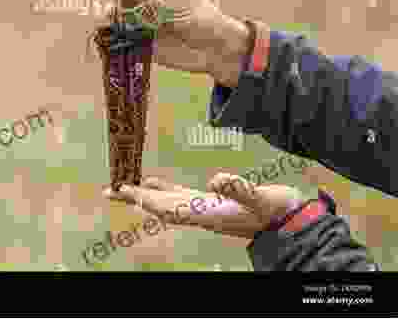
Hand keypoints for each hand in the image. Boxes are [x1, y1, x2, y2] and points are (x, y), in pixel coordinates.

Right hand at [93, 0, 250, 86]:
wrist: (213, 49)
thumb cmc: (200, 17)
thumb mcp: (174, 0)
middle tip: (110, 9)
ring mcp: (137, 17)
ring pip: (109, 11)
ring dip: (102, 14)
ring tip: (108, 21)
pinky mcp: (136, 38)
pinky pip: (115, 33)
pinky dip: (107, 33)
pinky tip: (108, 34)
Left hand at [104, 174, 304, 239]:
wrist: (293, 221)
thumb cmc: (278, 210)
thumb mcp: (262, 198)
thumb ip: (240, 189)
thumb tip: (217, 180)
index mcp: (208, 213)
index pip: (168, 207)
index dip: (143, 198)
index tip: (122, 189)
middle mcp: (201, 213)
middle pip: (160, 206)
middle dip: (134, 197)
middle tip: (108, 190)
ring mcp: (205, 209)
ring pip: (167, 201)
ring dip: (144, 194)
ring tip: (124, 186)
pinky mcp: (212, 203)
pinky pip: (180, 196)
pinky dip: (164, 189)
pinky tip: (155, 183)